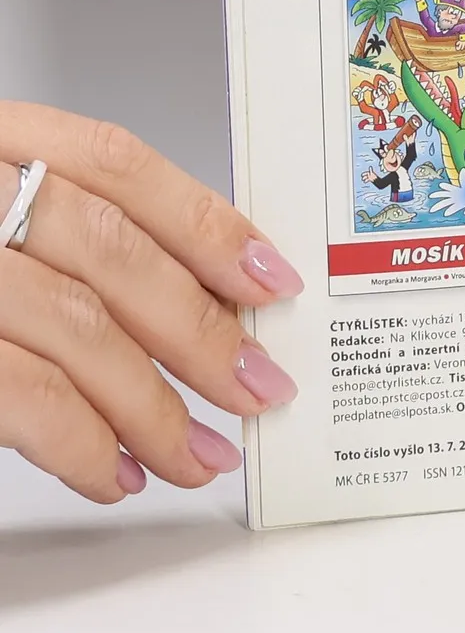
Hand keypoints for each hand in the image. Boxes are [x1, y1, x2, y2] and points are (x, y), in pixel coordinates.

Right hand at [0, 105, 301, 504]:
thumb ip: (62, 228)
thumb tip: (198, 290)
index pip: (114, 161)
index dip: (204, 218)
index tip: (271, 277)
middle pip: (105, 251)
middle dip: (199, 329)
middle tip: (258, 389)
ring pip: (68, 330)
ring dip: (152, 405)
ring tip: (201, 455)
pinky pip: (14, 396)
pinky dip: (80, 443)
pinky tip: (116, 472)